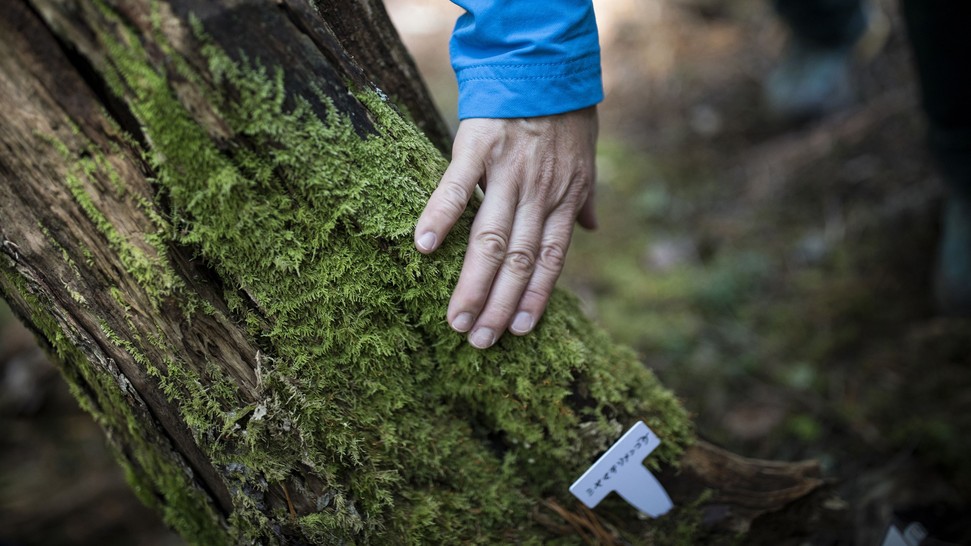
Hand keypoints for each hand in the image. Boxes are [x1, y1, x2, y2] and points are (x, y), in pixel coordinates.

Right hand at [414, 106, 597, 348]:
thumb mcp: (586, 161)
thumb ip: (584, 200)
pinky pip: (457, 187)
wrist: (545, 66)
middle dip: (498, 305)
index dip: (534, 299)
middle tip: (478, 341)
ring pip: (490, 238)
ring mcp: (508, 172)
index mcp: (564, 201)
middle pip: (518, 261)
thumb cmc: (566, 118)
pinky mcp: (478, 146)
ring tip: (454, 319)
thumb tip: (592, 229)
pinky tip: (421, 248)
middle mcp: (539, 194)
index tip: (516, 332)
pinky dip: (439, 217)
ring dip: (472, 282)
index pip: (549, 262)